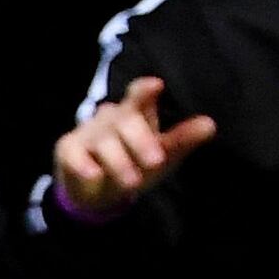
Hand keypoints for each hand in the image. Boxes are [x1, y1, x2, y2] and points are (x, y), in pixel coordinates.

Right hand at [48, 74, 218, 216]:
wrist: (97, 193)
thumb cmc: (133, 164)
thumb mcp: (161, 156)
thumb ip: (181, 140)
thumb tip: (210, 124)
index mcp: (135, 113)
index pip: (139, 95)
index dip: (145, 90)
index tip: (156, 85)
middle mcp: (111, 118)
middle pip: (125, 119)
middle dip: (141, 140)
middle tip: (156, 160)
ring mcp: (88, 132)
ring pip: (104, 141)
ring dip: (119, 161)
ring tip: (132, 182)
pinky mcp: (68, 149)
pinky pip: (74, 154)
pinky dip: (84, 165)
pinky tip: (94, 175)